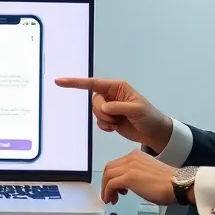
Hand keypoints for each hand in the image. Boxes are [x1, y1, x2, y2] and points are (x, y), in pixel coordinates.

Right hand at [54, 77, 172, 150]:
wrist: (154, 133)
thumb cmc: (150, 117)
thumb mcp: (137, 110)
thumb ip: (119, 107)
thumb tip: (104, 107)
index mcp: (118, 87)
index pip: (93, 83)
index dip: (75, 82)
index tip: (60, 81)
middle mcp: (112, 95)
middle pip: (94, 101)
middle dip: (102, 112)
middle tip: (116, 118)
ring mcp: (110, 107)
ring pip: (95, 112)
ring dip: (105, 120)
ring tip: (118, 122)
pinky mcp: (109, 118)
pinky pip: (98, 122)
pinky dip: (105, 126)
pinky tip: (116, 127)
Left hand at [101, 148, 177, 204]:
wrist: (178, 185)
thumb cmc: (168, 185)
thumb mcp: (147, 175)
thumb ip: (136, 175)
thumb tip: (127, 185)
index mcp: (136, 156)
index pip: (117, 164)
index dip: (112, 177)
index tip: (117, 190)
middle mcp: (130, 158)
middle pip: (109, 168)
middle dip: (106, 183)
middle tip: (112, 195)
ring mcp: (129, 166)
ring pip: (107, 175)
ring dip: (106, 189)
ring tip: (112, 199)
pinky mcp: (128, 177)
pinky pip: (110, 184)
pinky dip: (107, 192)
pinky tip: (111, 200)